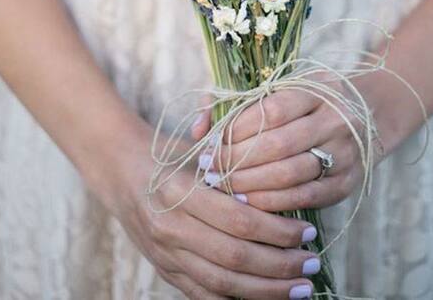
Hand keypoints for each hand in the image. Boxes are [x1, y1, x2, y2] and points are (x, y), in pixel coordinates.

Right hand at [93, 119, 321, 299]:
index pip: (239, 220)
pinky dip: (236, 299)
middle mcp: (170, 226)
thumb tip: (288, 188)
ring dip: (266, 290)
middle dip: (279, 266)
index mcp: (181, 190)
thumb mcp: (201, 149)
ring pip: (222, 283)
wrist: (121, 167)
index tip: (308, 231)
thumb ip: (236, 169)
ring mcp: (165, 253)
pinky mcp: (163, 270)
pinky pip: (202, 294)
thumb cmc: (172, 153)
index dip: (278, 231)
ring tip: (298, 288)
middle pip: (234, 257)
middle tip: (311, 264)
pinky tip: (265, 297)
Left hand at [192, 80, 384, 213]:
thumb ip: (233, 103)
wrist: (367, 115)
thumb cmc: (306, 101)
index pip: (270, 110)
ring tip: (223, 186)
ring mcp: (344, 152)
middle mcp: (335, 119)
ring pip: (290, 175)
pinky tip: (248, 203)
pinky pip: (305, 198)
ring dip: (250, 185)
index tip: (209, 143)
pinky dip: (272, 203)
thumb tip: (197, 129)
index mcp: (316, 88)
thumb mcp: (279, 89)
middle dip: (236, 161)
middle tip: (209, 170)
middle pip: (278, 145)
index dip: (235, 130)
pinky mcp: (346, 183)